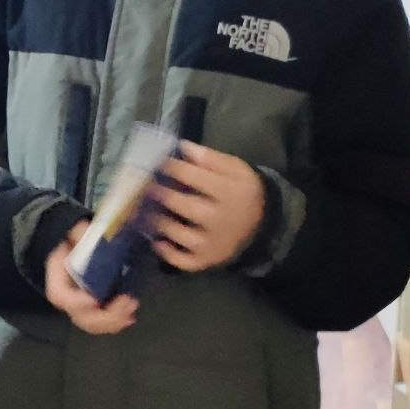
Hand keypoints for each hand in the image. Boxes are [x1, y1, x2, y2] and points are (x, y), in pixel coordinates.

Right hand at [44, 220, 138, 334]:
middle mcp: (68, 297)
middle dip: (104, 316)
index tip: (93, 300)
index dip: (76, 302)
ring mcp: (81, 306)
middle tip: (125, 302)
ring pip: (92, 324)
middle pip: (79, 316)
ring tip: (131, 307)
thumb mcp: (74, 232)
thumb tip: (88, 232)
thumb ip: (80, 233)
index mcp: (58, 278)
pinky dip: (116, 323)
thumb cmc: (74, 241)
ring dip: (113, 321)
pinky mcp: (94, 309)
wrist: (75, 246)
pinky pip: (102, 323)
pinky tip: (129, 316)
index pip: (60, 296)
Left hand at [153, 144, 268, 271]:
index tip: (159, 162)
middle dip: (163, 195)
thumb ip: (211, 158)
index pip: (195, 177)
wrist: (261, 224)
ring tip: (148, 211)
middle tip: (147, 186)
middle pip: (186, 207)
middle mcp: (221, 220)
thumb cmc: (241, 192)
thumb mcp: (235, 169)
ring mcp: (213, 243)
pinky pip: (184, 261)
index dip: (172, 168)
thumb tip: (183, 147)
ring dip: (160, 222)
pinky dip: (167, 254)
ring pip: (181, 236)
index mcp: (229, 192)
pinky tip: (157, 241)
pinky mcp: (206, 260)